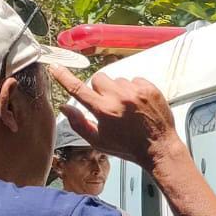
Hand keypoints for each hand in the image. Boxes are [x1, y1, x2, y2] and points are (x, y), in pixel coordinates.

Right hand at [49, 65, 182, 168]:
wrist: (159, 148)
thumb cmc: (127, 147)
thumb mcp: (98, 141)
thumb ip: (78, 123)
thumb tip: (64, 107)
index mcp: (104, 110)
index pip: (78, 89)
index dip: (64, 77)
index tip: (55, 67)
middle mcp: (119, 97)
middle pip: (98, 78)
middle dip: (99, 89)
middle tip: (108, 104)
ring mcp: (136, 91)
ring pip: (117, 79)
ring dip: (118, 90)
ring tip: (127, 108)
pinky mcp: (149, 88)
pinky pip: (134, 79)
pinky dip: (133, 89)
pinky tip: (138, 105)